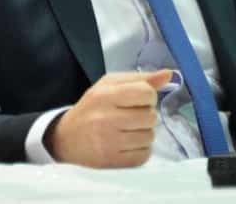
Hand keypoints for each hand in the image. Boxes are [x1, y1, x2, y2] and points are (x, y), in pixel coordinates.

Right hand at [46, 69, 171, 167]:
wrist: (66, 138)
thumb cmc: (91, 108)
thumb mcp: (109, 85)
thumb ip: (140, 78)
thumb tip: (169, 74)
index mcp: (105, 95)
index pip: (146, 93)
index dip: (148, 96)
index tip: (139, 100)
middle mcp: (105, 118)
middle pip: (151, 116)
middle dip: (146, 115)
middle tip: (132, 116)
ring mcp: (108, 142)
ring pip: (150, 137)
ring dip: (144, 133)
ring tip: (129, 130)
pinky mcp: (112, 161)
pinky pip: (144, 155)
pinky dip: (141, 150)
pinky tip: (128, 144)